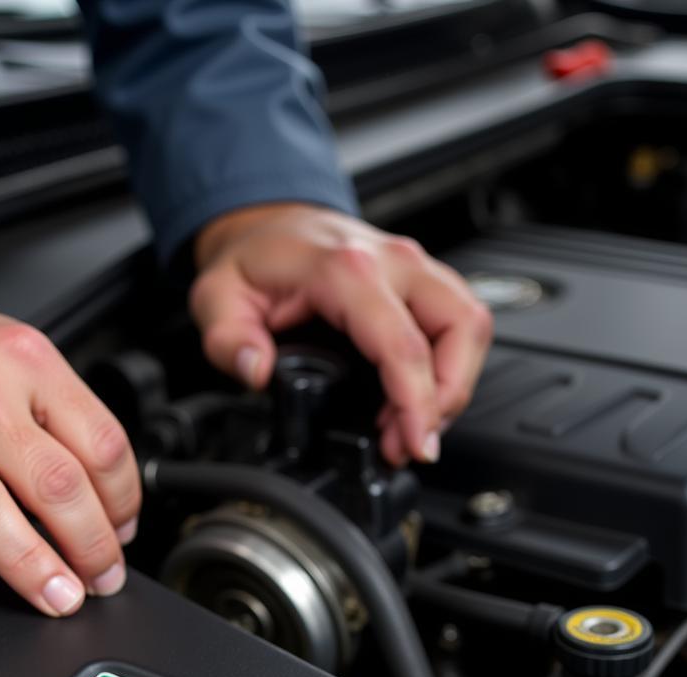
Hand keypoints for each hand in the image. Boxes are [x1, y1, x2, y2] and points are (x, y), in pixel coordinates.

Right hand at [0, 287, 140, 631]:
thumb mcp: (1, 350)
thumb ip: (52, 408)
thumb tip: (103, 489)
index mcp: (20, 362)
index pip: (100, 443)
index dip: (123, 501)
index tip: (122, 531)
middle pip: (55, 483)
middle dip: (92, 545)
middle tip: (101, 579)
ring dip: (32, 567)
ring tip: (58, 599)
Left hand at [191, 203, 492, 465]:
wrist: (266, 225)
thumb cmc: (251, 260)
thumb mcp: (217, 299)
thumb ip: (229, 341)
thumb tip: (256, 372)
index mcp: (344, 269)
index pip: (401, 342)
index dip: (415, 402)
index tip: (411, 443)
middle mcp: (392, 261)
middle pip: (459, 329)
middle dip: (448, 398)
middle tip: (412, 443)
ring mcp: (414, 266)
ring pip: (470, 324)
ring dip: (455, 384)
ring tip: (414, 427)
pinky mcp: (422, 280)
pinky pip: (459, 321)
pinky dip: (451, 366)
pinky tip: (416, 400)